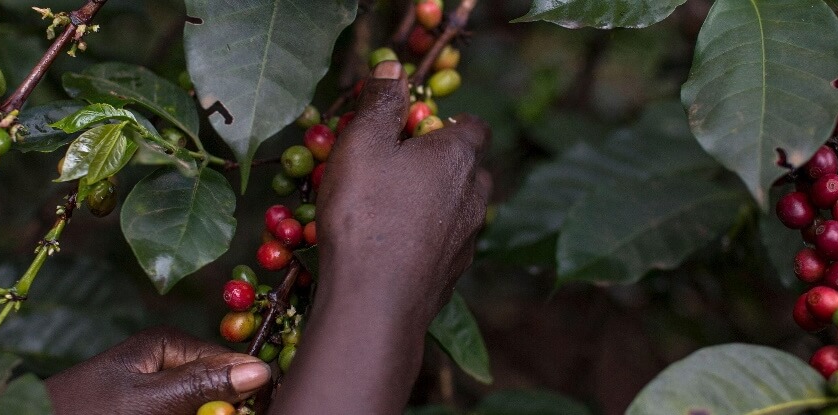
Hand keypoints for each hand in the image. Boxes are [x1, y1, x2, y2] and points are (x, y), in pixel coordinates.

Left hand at [45, 326, 269, 414]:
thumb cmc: (86, 412)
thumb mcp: (150, 400)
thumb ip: (203, 384)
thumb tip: (260, 370)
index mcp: (167, 344)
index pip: (230, 362)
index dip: (247, 389)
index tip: (253, 410)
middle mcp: (165, 362)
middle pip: (219, 387)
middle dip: (223, 407)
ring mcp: (156, 388)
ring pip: (202, 404)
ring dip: (207, 412)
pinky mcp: (149, 407)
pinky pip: (182, 410)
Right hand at [271, 60, 489, 413]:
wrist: (375, 302)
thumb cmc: (366, 213)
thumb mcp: (363, 144)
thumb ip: (381, 103)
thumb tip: (395, 69)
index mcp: (459, 157)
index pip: (474, 125)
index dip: (447, 121)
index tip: (415, 125)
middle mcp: (474, 196)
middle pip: (470, 168)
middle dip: (442, 162)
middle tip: (398, 164)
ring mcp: (467, 240)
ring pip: (459, 208)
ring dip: (434, 201)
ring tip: (391, 206)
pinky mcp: (452, 274)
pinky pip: (443, 243)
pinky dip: (425, 237)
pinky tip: (392, 245)